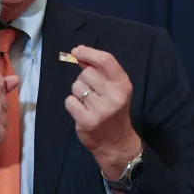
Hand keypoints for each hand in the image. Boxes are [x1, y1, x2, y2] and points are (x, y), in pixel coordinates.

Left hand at [64, 45, 142, 179]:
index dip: (89, 52)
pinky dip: (73, 105)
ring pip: (76, 86)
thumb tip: (79, 52)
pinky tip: (82, 111)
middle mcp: (114, 95)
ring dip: (78, 93)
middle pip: (87, 73)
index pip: (105, 60)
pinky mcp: (87, 120)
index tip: (76, 51)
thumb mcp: (115, 88)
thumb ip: (100, 70)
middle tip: (92, 93)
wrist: (116, 142)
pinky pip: (70, 101)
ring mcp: (101, 109)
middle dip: (84, 80)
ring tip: (89, 103)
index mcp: (123, 84)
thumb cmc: (114, 110)